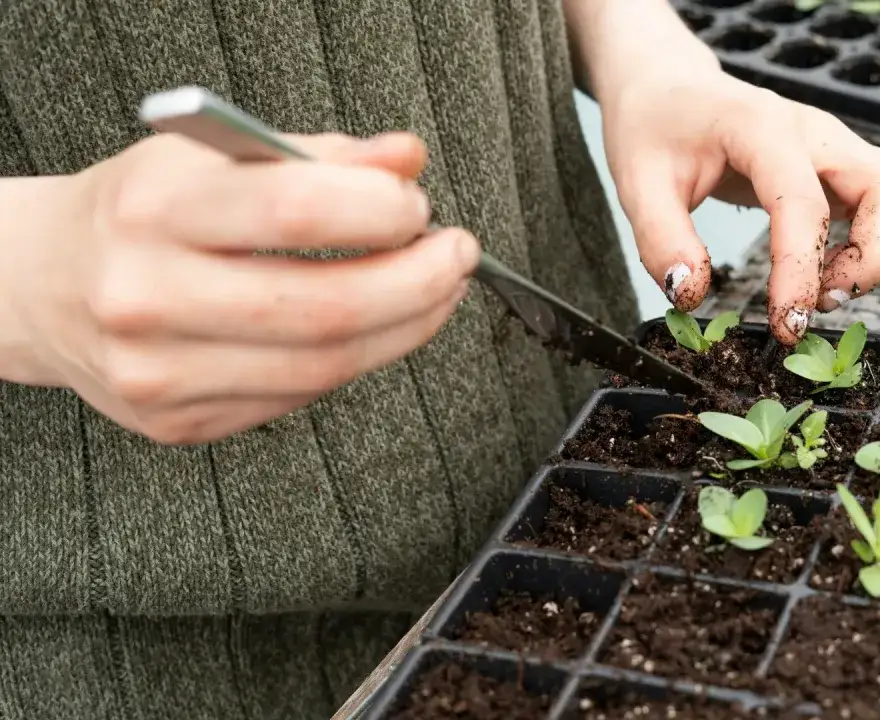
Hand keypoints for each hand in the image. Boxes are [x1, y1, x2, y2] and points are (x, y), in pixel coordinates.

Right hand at [2, 132, 477, 444]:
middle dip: (419, 283)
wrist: (39, 284)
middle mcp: (148, 295)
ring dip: (405, 329)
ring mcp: (160, 372)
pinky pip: (298, 399)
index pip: (295, 210)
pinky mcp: (179, 423)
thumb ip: (321, 155)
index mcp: (156, 209)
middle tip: (456, 257)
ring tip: (434, 293)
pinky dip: (353, 361)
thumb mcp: (216, 157)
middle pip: (326, 308)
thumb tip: (408, 161)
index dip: (381, 210)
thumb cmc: (139, 211)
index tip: (419, 205)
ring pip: (323, 368)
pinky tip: (373, 329)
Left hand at [602, 70, 879, 344]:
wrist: (670, 91)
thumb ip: (661, 240)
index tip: (787, 323)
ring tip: (827, 288)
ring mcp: (838, 145)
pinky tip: (830, 269)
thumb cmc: (655, 130)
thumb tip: (691, 294)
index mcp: (761, 128)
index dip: (801, 270)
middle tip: (822, 301)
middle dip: (874, 259)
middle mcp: (815, 131)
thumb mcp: (636, 183)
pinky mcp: (845, 164)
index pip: (803, 203)